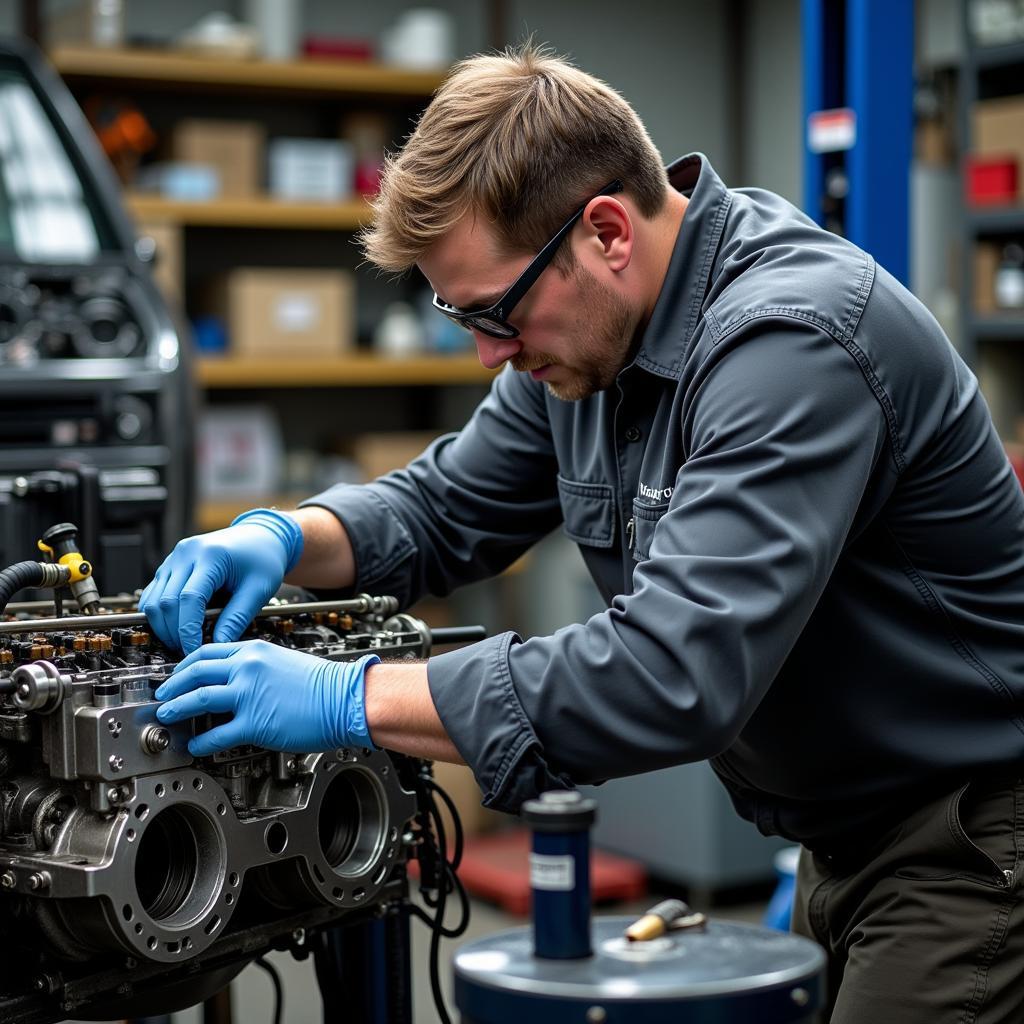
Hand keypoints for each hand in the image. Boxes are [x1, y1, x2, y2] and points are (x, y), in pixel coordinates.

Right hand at [139, 509, 302, 652]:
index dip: (188, 630)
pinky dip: (159, 614)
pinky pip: (153, 593)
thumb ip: (237, 618)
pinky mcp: (170, 564)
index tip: (194, 650)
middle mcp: (186, 554)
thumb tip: (218, 645)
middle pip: (166, 601)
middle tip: (188, 652)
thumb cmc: (263, 561)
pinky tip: (175, 628)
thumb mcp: (258, 590)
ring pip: (153, 599)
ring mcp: (174, 558)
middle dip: (173, 632)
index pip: (189, 599)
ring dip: (162, 626)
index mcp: (210, 556)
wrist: (260, 537)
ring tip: (181, 643)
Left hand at [154, 640, 379, 755]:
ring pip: (199, 699)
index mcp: (254, 651)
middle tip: (162, 696)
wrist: (346, 698)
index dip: (184, 666)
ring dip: (177, 709)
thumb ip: (257, 666)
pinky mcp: (255, 722)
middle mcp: (248, 668)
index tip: (176, 676)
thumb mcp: (283, 660)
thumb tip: (235, 680)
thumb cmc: (323, 683)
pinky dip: (201, 742)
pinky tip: (196, 747)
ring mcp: (249, 694)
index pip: (207, 653)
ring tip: (167, 716)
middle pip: (195, 672)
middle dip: (172, 686)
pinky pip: (217, 734)